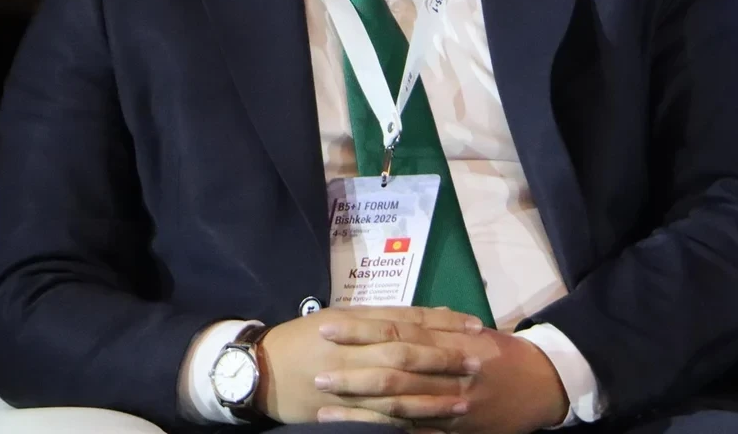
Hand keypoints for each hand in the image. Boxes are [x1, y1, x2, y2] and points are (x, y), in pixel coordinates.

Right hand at [255, 306, 483, 426]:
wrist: (260, 371)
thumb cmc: (301, 339)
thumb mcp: (336, 316)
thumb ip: (377, 317)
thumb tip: (420, 316)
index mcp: (354, 323)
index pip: (406, 320)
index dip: (443, 323)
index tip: (474, 326)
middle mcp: (353, 352)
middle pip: (406, 354)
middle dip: (444, 358)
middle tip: (478, 362)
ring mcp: (347, 386)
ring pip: (396, 392)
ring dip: (433, 397)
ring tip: (463, 401)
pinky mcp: (341, 414)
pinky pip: (379, 423)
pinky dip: (407, 427)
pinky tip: (431, 430)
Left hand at [322, 328, 567, 433]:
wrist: (544, 384)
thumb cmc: (505, 353)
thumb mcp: (473, 332)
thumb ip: (438, 325)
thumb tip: (402, 315)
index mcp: (449, 339)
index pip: (397, 331)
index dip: (361, 330)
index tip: (327, 326)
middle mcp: (449, 370)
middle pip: (394, 367)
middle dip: (354, 369)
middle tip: (316, 369)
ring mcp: (451, 403)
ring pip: (400, 404)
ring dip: (361, 405)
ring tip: (324, 404)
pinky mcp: (454, 429)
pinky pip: (416, 431)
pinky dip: (386, 430)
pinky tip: (358, 430)